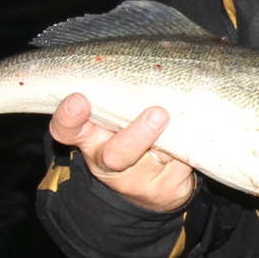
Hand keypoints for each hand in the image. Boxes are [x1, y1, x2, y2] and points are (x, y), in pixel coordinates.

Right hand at [50, 95, 196, 214]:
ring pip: (161, 156)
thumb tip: (149, 66)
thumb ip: (121, 97)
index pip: (66, 130)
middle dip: (137, 135)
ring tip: (184, 121)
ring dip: (175, 138)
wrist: (149, 187)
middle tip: (158, 114)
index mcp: (90, 140)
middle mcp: (108, 162)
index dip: (68, 117)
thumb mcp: (116, 117)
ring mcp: (137, 182)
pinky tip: (192, 137)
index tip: (78, 100)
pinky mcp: (164, 191)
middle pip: (117, 154)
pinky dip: (190, 147)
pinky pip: (183, 164)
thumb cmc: (129, 136)